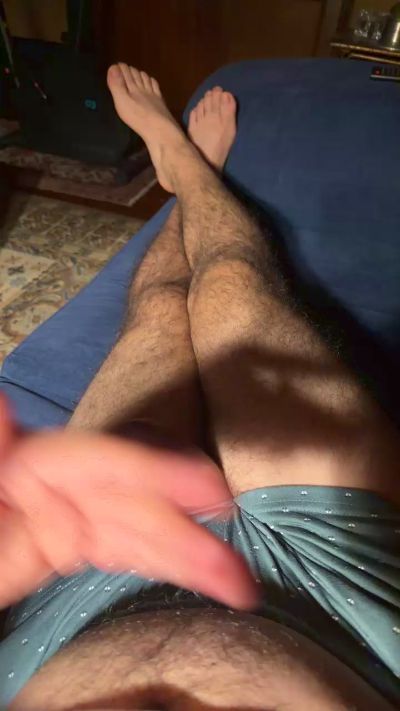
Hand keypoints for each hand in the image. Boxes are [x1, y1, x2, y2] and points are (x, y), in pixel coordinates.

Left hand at [0, 395, 259, 610]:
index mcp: (30, 460)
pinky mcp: (71, 543)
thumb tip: (0, 401)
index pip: (103, 463)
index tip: (209, 489)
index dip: (158, 473)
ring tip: (239, 586)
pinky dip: (167, 562)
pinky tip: (205, 577)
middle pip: (135, 504)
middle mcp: (59, 481)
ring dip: (189, 558)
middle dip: (186, 534)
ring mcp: (69, 514)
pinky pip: (127, 550)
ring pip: (141, 533)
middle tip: (238, 570)